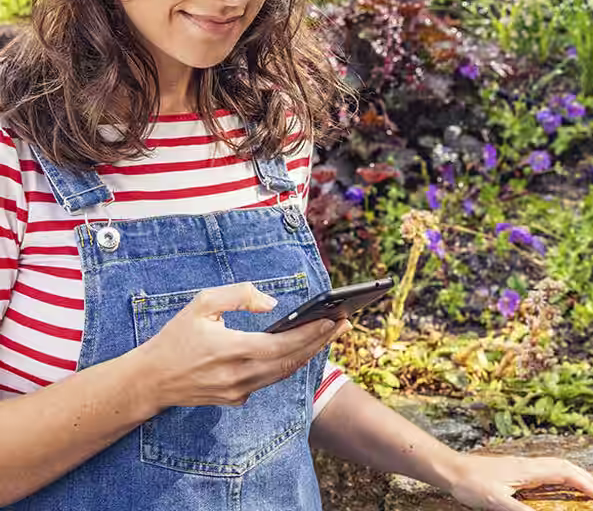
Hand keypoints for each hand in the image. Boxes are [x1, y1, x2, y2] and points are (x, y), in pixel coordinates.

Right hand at [137, 281, 349, 409]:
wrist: (149, 381)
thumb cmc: (175, 338)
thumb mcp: (202, 303)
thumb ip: (239, 295)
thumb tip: (272, 303)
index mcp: (233, 350)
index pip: (283, 345)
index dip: (311, 333)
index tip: (334, 319)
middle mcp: (239, 376)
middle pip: (291, 361)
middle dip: (319, 341)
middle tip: (343, 323)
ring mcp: (238, 392)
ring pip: (283, 373)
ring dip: (308, 354)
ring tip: (329, 333)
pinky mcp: (235, 399)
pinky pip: (269, 381)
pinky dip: (288, 365)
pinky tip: (302, 349)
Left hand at [447, 453, 592, 509]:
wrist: (453, 470)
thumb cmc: (473, 485)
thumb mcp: (498, 503)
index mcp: (528, 469)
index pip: (564, 473)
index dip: (584, 483)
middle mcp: (528, 463)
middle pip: (564, 466)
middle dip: (585, 477)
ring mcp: (522, 465)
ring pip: (555, 465)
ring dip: (574, 474)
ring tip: (587, 485)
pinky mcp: (515, 469)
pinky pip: (546, 469)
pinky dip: (560, 475)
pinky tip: (558, 483)